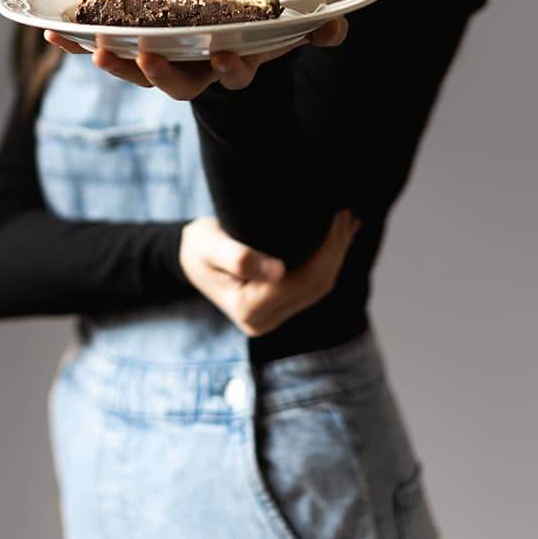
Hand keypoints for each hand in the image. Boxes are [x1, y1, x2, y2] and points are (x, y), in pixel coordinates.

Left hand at [42, 17, 347, 99]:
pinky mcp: (131, 50)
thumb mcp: (289, 29)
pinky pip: (100, 49)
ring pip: (134, 72)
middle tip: (142, 53)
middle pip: (174, 84)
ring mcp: (160, 64)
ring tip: (89, 46)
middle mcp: (194, 72)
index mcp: (231, 66)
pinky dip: (74, 44)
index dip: (228, 68)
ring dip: (110, 62)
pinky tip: (49, 30)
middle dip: (157, 72)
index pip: (232, 75)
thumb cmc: (258, 29)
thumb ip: (317, 29)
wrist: (223, 33)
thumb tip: (338, 28)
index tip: (225, 52)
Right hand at [177, 211, 361, 336]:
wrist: (189, 257)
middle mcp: (263, 323)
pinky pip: (311, 288)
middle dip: (337, 250)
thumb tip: (279, 272)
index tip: (339, 217)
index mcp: (249, 309)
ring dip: (336, 256)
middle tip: (348, 216)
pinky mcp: (279, 310)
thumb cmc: (199, 246)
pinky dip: (327, 263)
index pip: (301, 280)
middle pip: (315, 286)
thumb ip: (239, 257)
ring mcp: (273, 319)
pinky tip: (336, 241)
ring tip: (348, 224)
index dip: (326, 249)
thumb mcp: (210, 245)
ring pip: (318, 289)